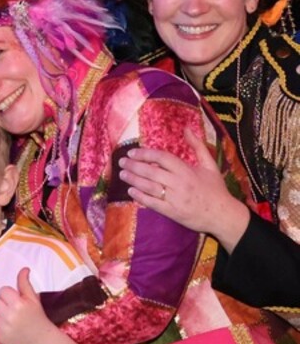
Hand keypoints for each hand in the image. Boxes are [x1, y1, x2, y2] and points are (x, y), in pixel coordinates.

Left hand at [0, 268, 53, 343]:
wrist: (41, 339)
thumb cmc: (36, 316)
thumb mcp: (33, 298)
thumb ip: (24, 283)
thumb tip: (24, 268)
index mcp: (18, 304)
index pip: (2, 291)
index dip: (8, 295)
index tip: (15, 302)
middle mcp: (10, 316)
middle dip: (1, 304)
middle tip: (11, 310)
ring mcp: (3, 329)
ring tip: (7, 319)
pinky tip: (4, 327)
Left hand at [119, 128, 248, 250]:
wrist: (223, 215)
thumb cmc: (216, 189)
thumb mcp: (210, 165)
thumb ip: (197, 146)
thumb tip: (187, 128)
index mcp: (187, 170)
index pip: (162, 158)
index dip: (145, 154)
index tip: (132, 152)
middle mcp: (179, 183)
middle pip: (151, 172)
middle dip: (134, 166)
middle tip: (121, 162)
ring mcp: (174, 199)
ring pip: (149, 187)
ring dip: (133, 180)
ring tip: (122, 174)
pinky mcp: (172, 212)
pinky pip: (152, 203)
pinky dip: (140, 197)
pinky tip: (131, 191)